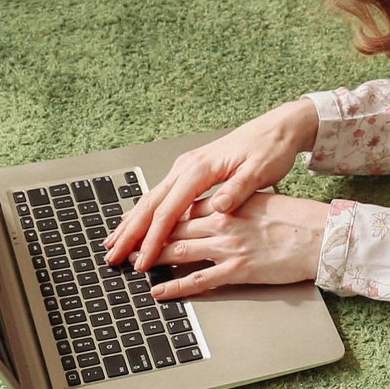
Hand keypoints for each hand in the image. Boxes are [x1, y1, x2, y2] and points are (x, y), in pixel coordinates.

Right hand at [104, 97, 317, 270]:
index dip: (153, 239)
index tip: (143, 261)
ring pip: (152, 199)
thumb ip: (237, 189)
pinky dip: (146, 213)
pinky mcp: (191, 172)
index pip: (168, 211)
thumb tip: (219, 207)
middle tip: (112, 256)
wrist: (277, 127)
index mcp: (200, 169)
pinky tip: (136, 222)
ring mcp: (186, 168)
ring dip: (132, 223)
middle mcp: (187, 167)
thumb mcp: (260, 170)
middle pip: (150, 204)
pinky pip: (162, 196)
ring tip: (114, 243)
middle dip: (129, 233)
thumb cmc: (270, 148)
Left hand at [144, 193, 331, 298]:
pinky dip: (175, 287)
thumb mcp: (260, 201)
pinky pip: (199, 280)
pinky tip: (158, 291)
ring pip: (178, 251)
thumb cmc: (296, 218)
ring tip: (132, 265)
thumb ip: (233, 204)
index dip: (156, 216)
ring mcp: (228, 247)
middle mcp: (222, 222)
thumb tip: (217, 205)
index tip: (137, 222)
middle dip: (144, 237)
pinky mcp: (238, 270)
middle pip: (173, 228)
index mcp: (227, 204)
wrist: (321, 235)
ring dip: (151, 258)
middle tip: (122, 245)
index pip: (181, 208)